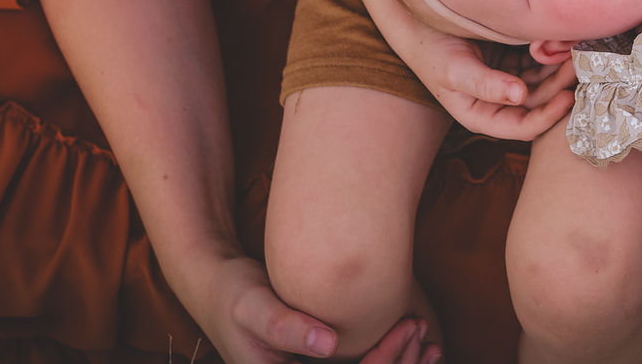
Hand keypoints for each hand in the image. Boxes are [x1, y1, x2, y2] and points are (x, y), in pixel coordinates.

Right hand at [173, 253, 439, 363]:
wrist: (217, 286)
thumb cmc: (232, 293)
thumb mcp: (253, 305)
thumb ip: (285, 326)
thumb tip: (327, 344)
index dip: (383, 362)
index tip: (407, 327)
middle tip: (421, 327)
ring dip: (398, 363)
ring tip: (424, 333)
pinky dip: (386, 355)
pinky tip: (411, 335)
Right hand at [392, 21, 576, 140]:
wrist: (419, 21)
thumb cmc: (431, 50)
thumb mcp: (454, 70)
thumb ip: (486, 85)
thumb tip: (520, 96)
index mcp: (483, 115)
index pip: (523, 127)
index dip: (547, 117)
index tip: (566, 98)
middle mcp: (500, 101)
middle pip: (539, 102)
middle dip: (560, 86)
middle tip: (579, 65)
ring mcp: (509, 79)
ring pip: (544, 80)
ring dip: (560, 69)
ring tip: (576, 50)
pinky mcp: (514, 59)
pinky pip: (540, 60)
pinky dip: (552, 53)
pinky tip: (563, 40)